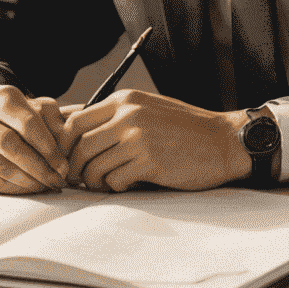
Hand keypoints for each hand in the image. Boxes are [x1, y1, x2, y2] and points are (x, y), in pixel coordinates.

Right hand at [0, 85, 69, 194]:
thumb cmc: (19, 117)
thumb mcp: (40, 110)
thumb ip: (55, 122)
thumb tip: (68, 142)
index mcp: (2, 98)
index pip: (28, 123)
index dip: (48, 148)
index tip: (63, 166)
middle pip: (10, 145)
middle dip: (37, 167)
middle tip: (56, 181)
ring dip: (26, 181)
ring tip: (44, 186)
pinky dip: (10, 189)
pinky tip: (26, 189)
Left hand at [64, 90, 251, 192]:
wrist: (224, 141)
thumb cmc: (185, 129)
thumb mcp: (147, 110)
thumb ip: (116, 116)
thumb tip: (75, 131)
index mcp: (125, 99)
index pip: (74, 120)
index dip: (64, 144)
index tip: (69, 159)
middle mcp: (128, 114)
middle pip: (79, 146)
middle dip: (75, 168)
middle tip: (82, 179)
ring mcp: (139, 137)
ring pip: (93, 166)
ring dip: (94, 181)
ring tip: (105, 184)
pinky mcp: (150, 161)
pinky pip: (114, 180)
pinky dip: (116, 187)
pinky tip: (127, 185)